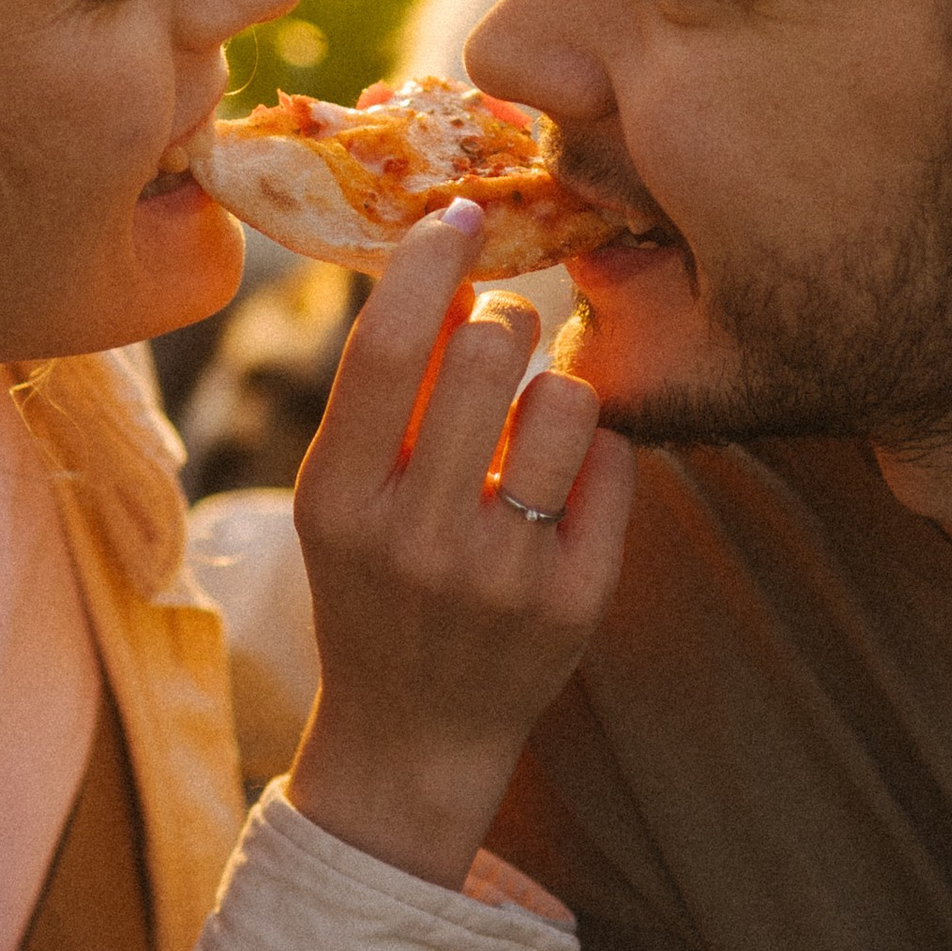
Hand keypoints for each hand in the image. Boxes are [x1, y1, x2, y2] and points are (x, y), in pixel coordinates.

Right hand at [284, 200, 634, 887]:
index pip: (390, 347)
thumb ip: (380, 394)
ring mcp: (503, 574)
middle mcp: (418, 538)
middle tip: (500, 337)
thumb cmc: (372, 589)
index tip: (459, 215)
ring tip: (528, 422)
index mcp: (338, 502)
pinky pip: (613, 461)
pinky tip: (561, 481)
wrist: (414, 735)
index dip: (429, 260)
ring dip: (553, 386)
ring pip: (566, 397)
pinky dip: (591, 450)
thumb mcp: (338, 499)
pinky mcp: (576, 601)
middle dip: (504, 319)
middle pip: (489, 352)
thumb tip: (442, 262)